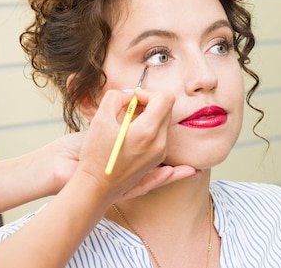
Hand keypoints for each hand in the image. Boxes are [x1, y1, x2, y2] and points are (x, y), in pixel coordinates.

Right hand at [74, 89, 195, 201]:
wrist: (93, 187)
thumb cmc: (94, 155)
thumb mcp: (100, 119)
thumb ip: (116, 97)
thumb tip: (130, 94)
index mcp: (147, 131)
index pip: (165, 98)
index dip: (148, 93)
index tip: (132, 100)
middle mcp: (159, 144)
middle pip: (166, 110)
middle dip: (149, 104)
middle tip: (129, 109)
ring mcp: (159, 154)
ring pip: (164, 124)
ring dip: (151, 118)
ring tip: (129, 124)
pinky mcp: (156, 162)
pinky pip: (166, 142)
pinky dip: (158, 134)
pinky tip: (186, 164)